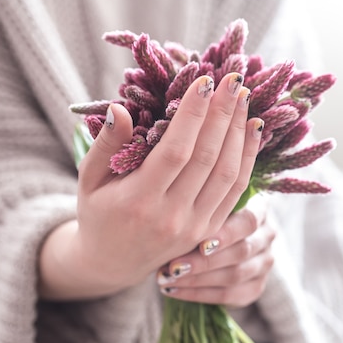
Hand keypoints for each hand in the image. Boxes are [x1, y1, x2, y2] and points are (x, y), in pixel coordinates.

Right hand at [39, 73, 263, 299]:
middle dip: (223, 115)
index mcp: (138, 202)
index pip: (175, 151)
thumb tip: (121, 108)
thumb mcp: (89, 179)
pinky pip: (237, 192)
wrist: (113, 263)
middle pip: (207, 158)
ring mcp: (196, 228)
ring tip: (245, 98)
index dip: (193, 114)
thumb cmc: (98, 213)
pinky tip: (252, 130)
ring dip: (240, 133)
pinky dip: (248, 158)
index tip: (204, 81)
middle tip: (233, 80)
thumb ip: (105, 145)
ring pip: (228, 174)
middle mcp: (171, 217)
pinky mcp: (211, 231)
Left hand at [156, 196, 275, 307]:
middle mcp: (267, 236)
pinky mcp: (256, 287)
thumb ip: (201, 210)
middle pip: (241, 252)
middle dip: (204, 262)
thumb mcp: (209, 207)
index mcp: (260, 210)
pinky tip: (175, 291)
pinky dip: (199, 295)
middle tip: (173, 267)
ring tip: (168, 279)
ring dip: (197, 280)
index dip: (225, 235)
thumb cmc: (208, 216)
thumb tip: (174, 216)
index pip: (248, 222)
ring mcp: (264, 263)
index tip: (199, 245)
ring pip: (235, 275)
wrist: (219, 241)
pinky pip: (229, 295)